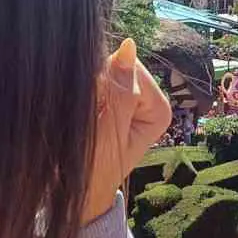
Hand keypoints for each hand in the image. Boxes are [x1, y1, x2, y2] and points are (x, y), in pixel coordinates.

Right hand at [82, 38, 173, 222]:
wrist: (78, 192)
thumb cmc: (96, 169)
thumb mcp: (109, 131)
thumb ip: (120, 90)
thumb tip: (129, 45)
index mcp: (159, 109)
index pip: (131, 68)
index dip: (107, 85)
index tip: (99, 115)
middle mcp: (147, 100)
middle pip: (117, 67)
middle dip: (96, 87)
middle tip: (89, 120)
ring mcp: (127, 99)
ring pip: (101, 72)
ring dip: (86, 91)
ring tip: (84, 120)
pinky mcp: (108, 100)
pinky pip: (91, 82)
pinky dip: (79, 94)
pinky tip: (78, 115)